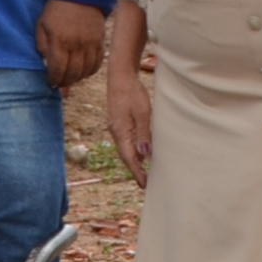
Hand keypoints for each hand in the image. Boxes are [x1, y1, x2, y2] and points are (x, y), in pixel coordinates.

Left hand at [34, 0, 105, 90]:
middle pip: (73, 73)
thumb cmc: (55, 10)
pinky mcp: (101, 41)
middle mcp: (77, 45)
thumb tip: (46, 64)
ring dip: (78, 78)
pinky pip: (98, 63)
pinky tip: (83, 70)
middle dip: (65, 81)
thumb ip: (42, 46)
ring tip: (70, 78)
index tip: (50, 82)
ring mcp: (91, 44)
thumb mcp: (41, 25)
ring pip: (86, 70)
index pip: (58, 69)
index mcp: (60, 41)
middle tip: (60, 82)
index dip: (54, 79)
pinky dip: (90, 70)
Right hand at [103, 64, 152, 186]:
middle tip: (145, 183)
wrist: (120, 77)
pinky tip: (141, 152)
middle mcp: (116, 132)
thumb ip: (143, 134)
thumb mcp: (142, 113)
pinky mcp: (119, 122)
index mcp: (121, 132)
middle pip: (125, 156)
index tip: (144, 184)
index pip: (129, 158)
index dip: (137, 172)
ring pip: (126, 149)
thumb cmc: (133, 93)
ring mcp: (117, 127)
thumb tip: (144, 155)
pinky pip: (126, 141)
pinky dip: (133, 150)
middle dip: (135, 170)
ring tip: (144, 171)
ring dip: (134, 161)